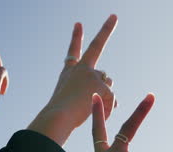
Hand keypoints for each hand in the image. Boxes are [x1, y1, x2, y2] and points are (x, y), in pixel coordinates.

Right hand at [45, 15, 117, 129]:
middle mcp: (82, 68)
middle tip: (113, 15)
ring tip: (88, 106)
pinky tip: (95, 112)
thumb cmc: (64, 114)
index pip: (74, 50)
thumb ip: (94, 91)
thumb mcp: (75, 100)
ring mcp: (92, 74)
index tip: (79, 24)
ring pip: (109, 84)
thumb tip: (113, 92)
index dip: (76, 37)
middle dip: (106, 28)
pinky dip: (108, 109)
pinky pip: (113, 99)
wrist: (59, 116)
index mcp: (70, 72)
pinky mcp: (102, 84)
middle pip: (100, 62)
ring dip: (105, 97)